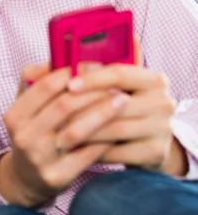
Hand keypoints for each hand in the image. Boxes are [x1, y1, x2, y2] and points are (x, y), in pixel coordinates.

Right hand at [0, 62, 130, 207]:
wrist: (26, 177)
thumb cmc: (33, 131)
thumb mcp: (27, 106)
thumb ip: (40, 79)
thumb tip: (65, 55)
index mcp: (15, 114)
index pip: (46, 85)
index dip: (73, 72)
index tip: (96, 65)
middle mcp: (24, 136)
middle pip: (64, 106)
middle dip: (93, 91)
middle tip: (117, 81)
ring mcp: (40, 159)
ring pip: (77, 130)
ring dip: (104, 113)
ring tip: (123, 100)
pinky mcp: (58, 177)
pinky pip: (88, 154)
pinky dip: (106, 139)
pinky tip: (120, 126)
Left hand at [55, 40, 186, 175]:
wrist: (142, 146)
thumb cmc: (118, 109)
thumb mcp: (110, 88)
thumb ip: (87, 71)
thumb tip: (49, 62)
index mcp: (154, 79)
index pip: (120, 72)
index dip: (92, 78)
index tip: (68, 83)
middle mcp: (164, 102)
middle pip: (113, 101)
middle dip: (81, 106)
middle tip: (54, 110)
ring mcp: (162, 129)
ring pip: (111, 128)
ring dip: (82, 128)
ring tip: (57, 128)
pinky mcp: (155, 153)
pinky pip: (115, 150)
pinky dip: (91, 148)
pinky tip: (72, 146)